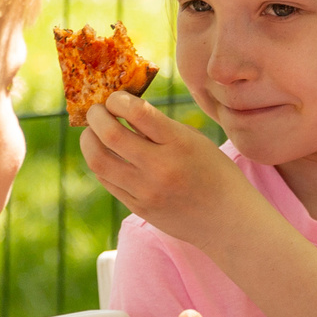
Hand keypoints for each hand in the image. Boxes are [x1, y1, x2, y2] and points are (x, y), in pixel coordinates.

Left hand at [79, 92, 265, 253]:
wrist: (227, 218)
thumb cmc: (214, 171)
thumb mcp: (194, 140)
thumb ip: (159, 126)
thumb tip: (121, 110)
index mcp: (178, 144)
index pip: (137, 112)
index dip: (117, 99)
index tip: (115, 98)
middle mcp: (160, 168)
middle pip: (109, 135)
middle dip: (95, 116)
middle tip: (96, 111)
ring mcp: (146, 191)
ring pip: (99, 161)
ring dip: (88, 141)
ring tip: (92, 133)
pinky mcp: (138, 208)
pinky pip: (106, 181)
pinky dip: (99, 163)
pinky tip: (105, 155)